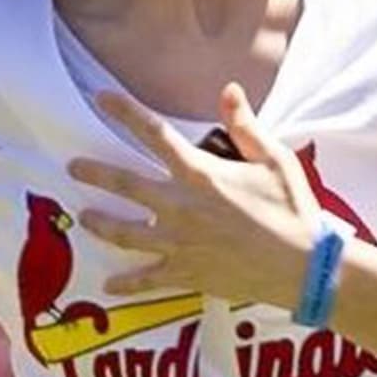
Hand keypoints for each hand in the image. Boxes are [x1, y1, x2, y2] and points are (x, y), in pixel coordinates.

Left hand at [68, 84, 321, 309]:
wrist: (304, 267)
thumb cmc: (292, 210)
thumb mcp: (275, 160)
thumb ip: (246, 126)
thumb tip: (230, 90)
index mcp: (200, 175)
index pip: (154, 135)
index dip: (125, 112)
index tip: (100, 98)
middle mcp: (180, 207)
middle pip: (125, 184)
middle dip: (95, 173)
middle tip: (72, 168)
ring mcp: (179, 243)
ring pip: (125, 232)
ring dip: (101, 223)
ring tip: (84, 218)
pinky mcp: (186, 273)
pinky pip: (147, 279)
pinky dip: (126, 284)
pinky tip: (109, 286)